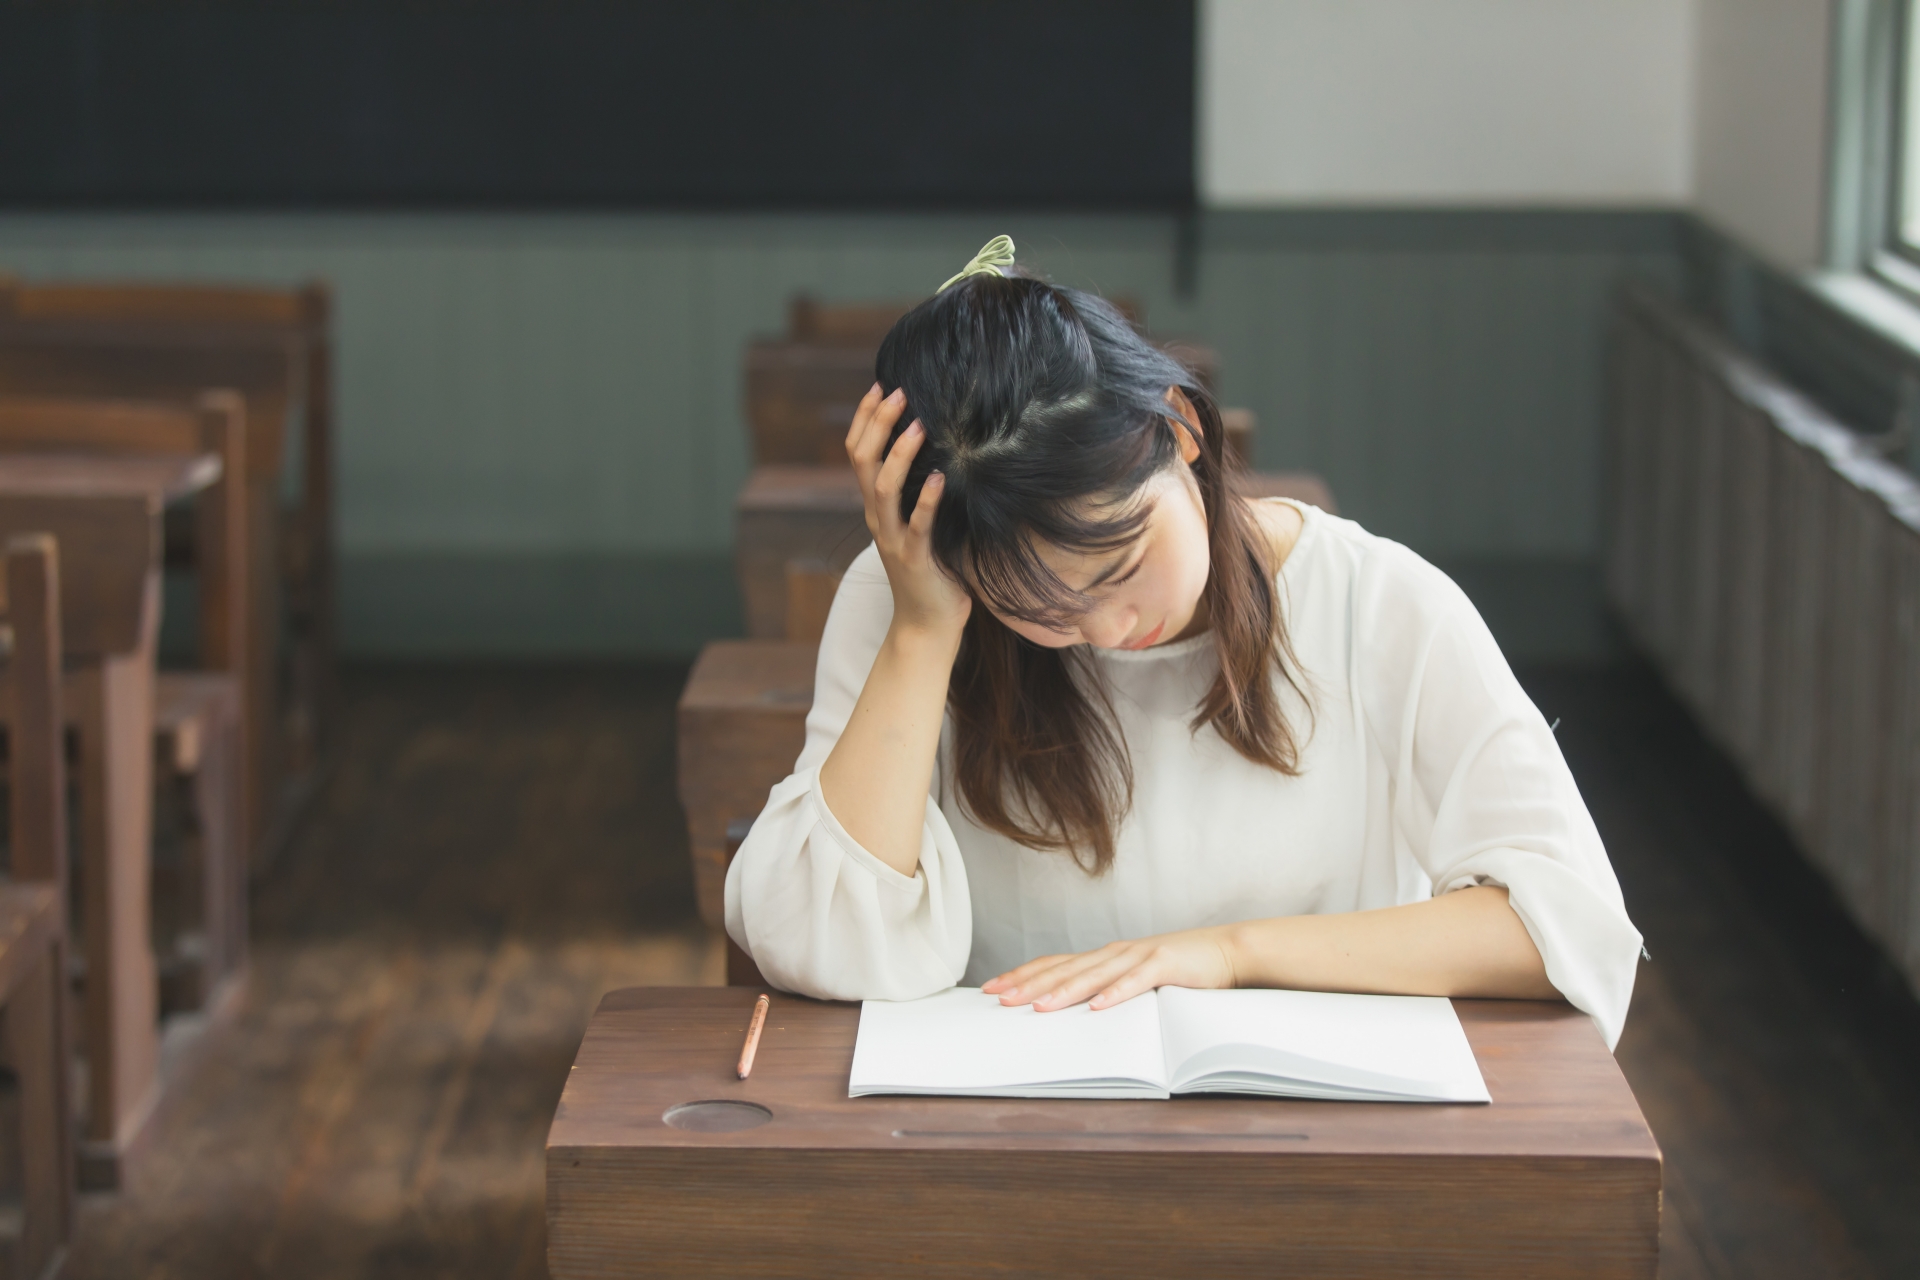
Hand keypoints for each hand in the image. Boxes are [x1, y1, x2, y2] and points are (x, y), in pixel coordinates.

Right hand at [846, 384, 971, 637]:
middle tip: (898, 393)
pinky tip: (941, 478)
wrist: (927, 625)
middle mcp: (878, 519)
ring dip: (900, 455)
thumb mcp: (920, 523)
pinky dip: (927, 500)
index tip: (880, 386)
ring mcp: (893, 540)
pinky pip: (917, 526)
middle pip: (864, 463)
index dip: (864, 420)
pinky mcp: (915, 559)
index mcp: (876, 508)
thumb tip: (946, 448)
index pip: (858, 455)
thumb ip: (920, 492)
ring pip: (884, 489)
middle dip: (878, 425)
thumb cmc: (932, 570)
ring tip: (919, 427)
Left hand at [981, 926, 1240, 1011]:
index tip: (993, 988)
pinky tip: (1098, 1006)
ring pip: (1094, 975)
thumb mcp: (1137, 978)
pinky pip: (1137, 981)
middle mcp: (1115, 953)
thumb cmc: (1180, 968)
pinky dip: (1117, 993)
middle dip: (1029, 984)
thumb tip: (1077, 1010)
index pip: (1055, 964)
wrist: (1226, 950)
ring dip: (1065, 991)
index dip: (1023, 975)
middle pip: (1065, 969)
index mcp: (1105, 957)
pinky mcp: (1165, 964)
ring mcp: (1139, 956)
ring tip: (1039, 1007)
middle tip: (999, 998)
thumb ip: (1109, 987)